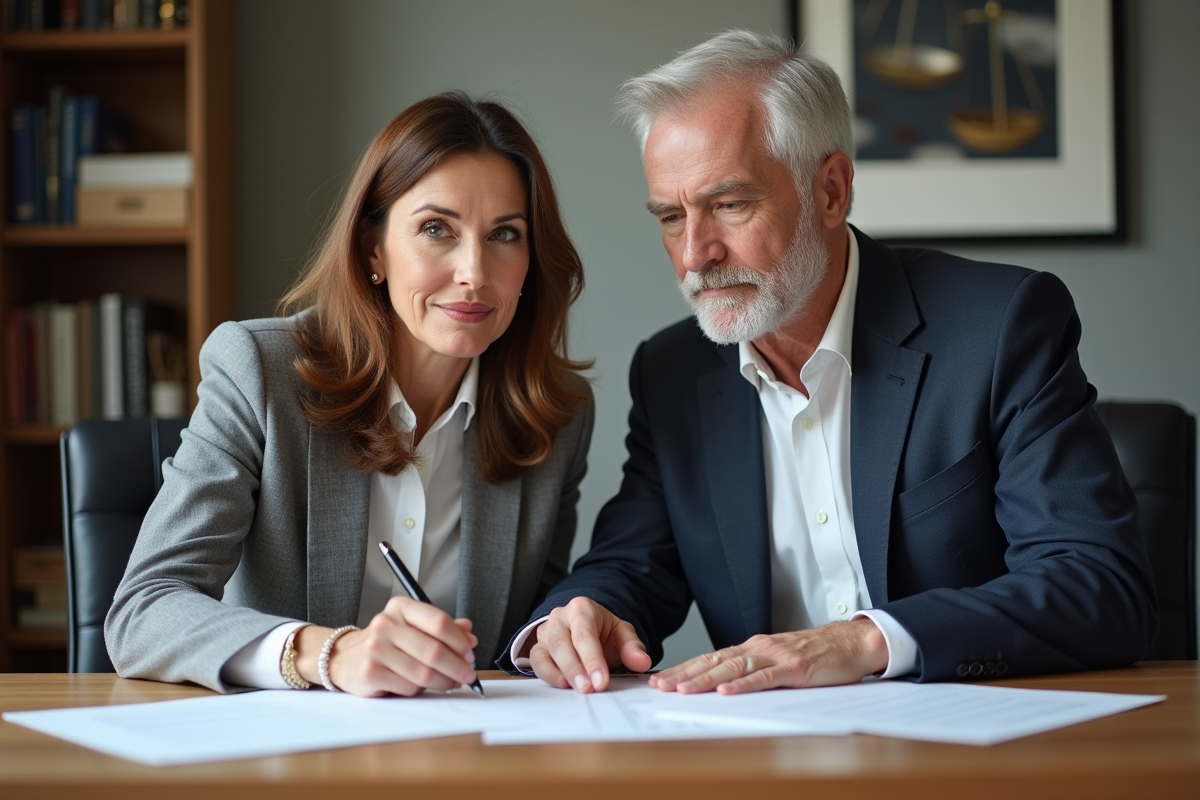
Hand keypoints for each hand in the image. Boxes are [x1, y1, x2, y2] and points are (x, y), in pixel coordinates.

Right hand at [295, 596, 478, 696]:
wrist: (346, 657)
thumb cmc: (387, 643)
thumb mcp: (413, 628)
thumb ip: (442, 629)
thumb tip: (470, 633)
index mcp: (401, 607)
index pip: (439, 622)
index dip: (460, 641)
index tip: (470, 654)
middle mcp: (386, 624)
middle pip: (434, 650)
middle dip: (457, 667)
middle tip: (468, 675)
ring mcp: (375, 648)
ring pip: (423, 672)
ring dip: (443, 682)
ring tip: (450, 683)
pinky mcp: (369, 672)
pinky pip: (408, 687)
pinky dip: (420, 690)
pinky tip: (420, 686)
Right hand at [529, 597, 652, 692]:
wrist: (587, 627)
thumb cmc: (603, 631)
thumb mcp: (622, 633)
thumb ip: (632, 647)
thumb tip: (642, 662)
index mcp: (581, 609)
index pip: (585, 635)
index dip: (592, 659)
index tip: (601, 681)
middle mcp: (560, 618)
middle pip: (562, 643)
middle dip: (575, 669)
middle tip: (587, 688)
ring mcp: (546, 632)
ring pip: (545, 653)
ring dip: (559, 674)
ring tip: (575, 689)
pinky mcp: (538, 648)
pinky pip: (537, 662)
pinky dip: (547, 675)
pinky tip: (562, 685)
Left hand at [649, 618, 888, 694]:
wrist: (850, 642)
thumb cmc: (816, 654)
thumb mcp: (779, 661)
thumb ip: (755, 670)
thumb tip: (724, 685)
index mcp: (753, 648)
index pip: (711, 658)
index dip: (685, 669)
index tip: (661, 680)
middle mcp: (759, 648)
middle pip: (715, 662)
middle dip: (685, 674)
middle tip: (660, 686)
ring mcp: (776, 657)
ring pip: (734, 668)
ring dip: (706, 680)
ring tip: (684, 690)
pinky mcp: (794, 668)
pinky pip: (764, 678)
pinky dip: (743, 685)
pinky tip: (726, 692)